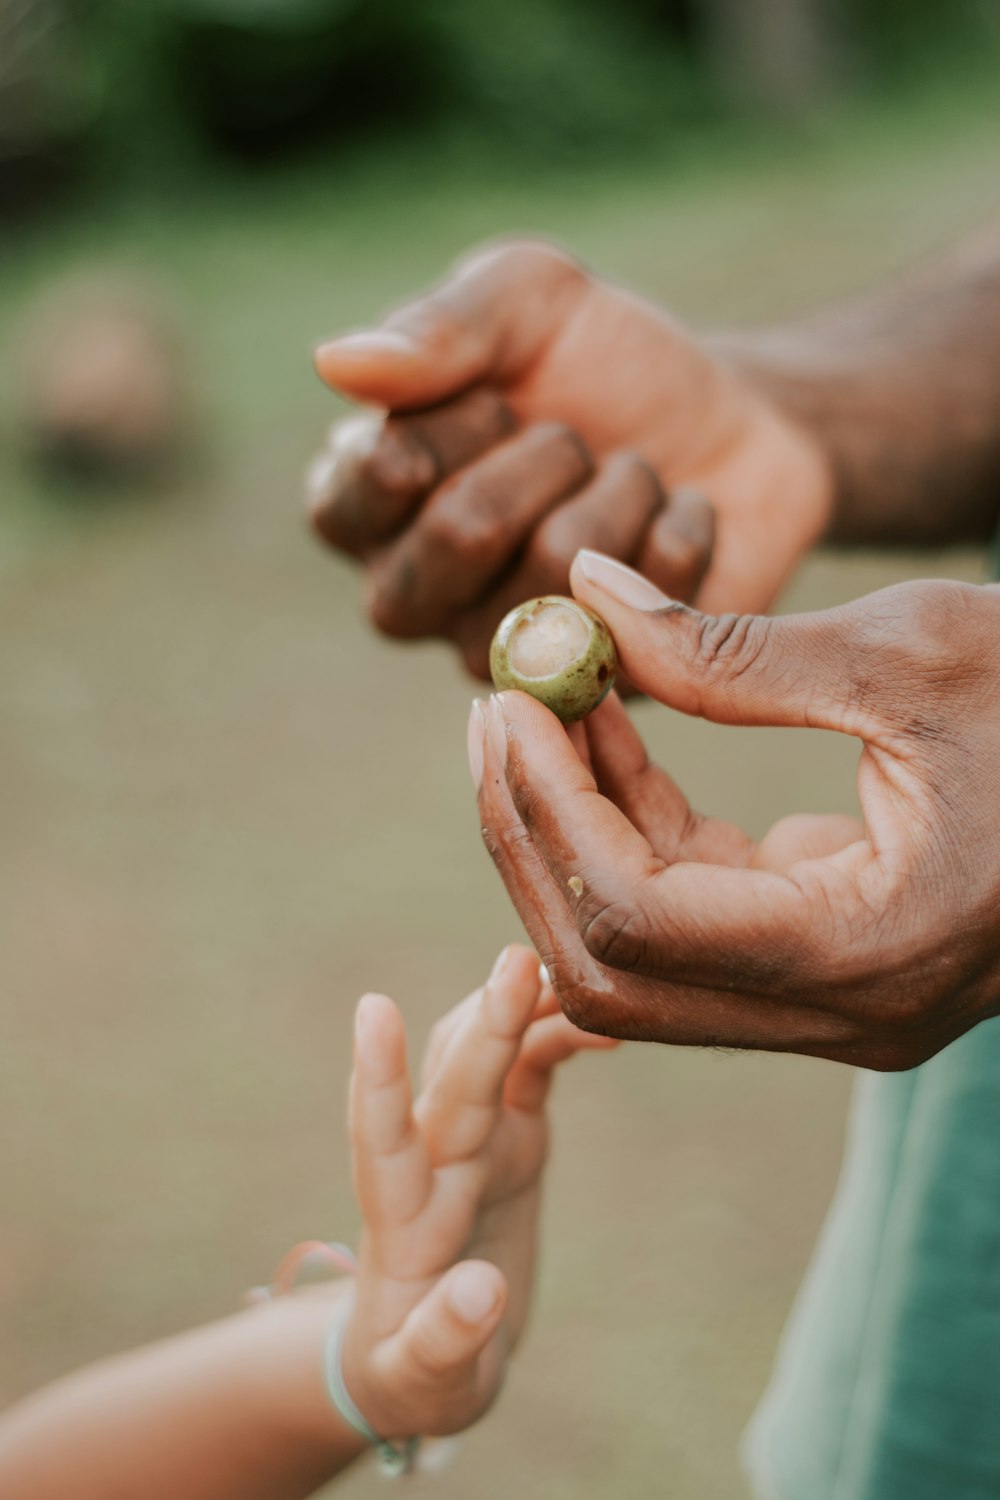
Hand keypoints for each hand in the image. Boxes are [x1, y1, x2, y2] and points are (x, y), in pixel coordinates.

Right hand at [309, 240, 831, 668]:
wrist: (730, 421)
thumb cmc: (599, 360)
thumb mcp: (524, 300)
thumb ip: (437, 327)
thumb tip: (335, 363)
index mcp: (358, 504)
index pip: (380, 475)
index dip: (463, 418)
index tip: (501, 397)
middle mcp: (408, 595)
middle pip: (460, 532)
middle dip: (548, 452)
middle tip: (574, 438)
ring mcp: (498, 655)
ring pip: (557, 568)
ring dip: (620, 489)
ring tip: (627, 476)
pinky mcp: (594, 686)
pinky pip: (644, 604)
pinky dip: (678, 532)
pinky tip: (671, 523)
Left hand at [340, 944, 613, 1438]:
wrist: (428, 1354)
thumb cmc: (415, 1376)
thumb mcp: (427, 1384)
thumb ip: (444, 1342)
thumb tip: (479, 1293)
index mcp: (402, 1227)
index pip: (381, 1141)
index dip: (379, 1076)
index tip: (373, 1010)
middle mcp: (431, 1166)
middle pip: (452, 1083)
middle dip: (485, 1024)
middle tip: (520, 963)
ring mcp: (470, 1143)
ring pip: (483, 1055)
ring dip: (520, 1011)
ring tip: (575, 977)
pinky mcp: (509, 1137)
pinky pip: (529, 1069)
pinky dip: (558, 1038)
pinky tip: (603, 1024)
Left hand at [467, 554, 999, 1070]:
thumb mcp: (913, 652)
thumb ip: (732, 649)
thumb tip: (580, 592)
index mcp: (870, 951)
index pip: (637, 920)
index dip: (550, 812)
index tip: (509, 701)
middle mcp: (844, 1010)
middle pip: (610, 968)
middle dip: (534, 835)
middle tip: (496, 708)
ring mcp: (836, 1001)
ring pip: (637, 955)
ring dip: (573, 832)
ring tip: (546, 701)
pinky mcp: (829, 962)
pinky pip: (689, 917)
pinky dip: (633, 831)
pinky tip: (612, 734)